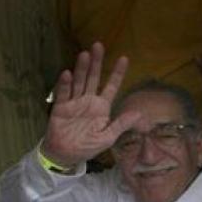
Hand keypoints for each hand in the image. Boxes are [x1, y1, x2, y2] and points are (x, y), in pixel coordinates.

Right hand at [42, 42, 141, 166]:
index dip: (117, 73)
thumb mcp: (108, 137)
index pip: (112, 86)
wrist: (66, 156)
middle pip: (94, 78)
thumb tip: (140, 114)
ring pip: (79, 82)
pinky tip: (67, 73)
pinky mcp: (61, 107)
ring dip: (82, 69)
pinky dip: (65, 84)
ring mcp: (74, 102)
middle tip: (98, 45)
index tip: (124, 58)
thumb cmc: (88, 146)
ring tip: (85, 54)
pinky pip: (63, 94)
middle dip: (97, 62)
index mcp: (102, 106)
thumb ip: (122, 124)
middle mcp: (89, 100)